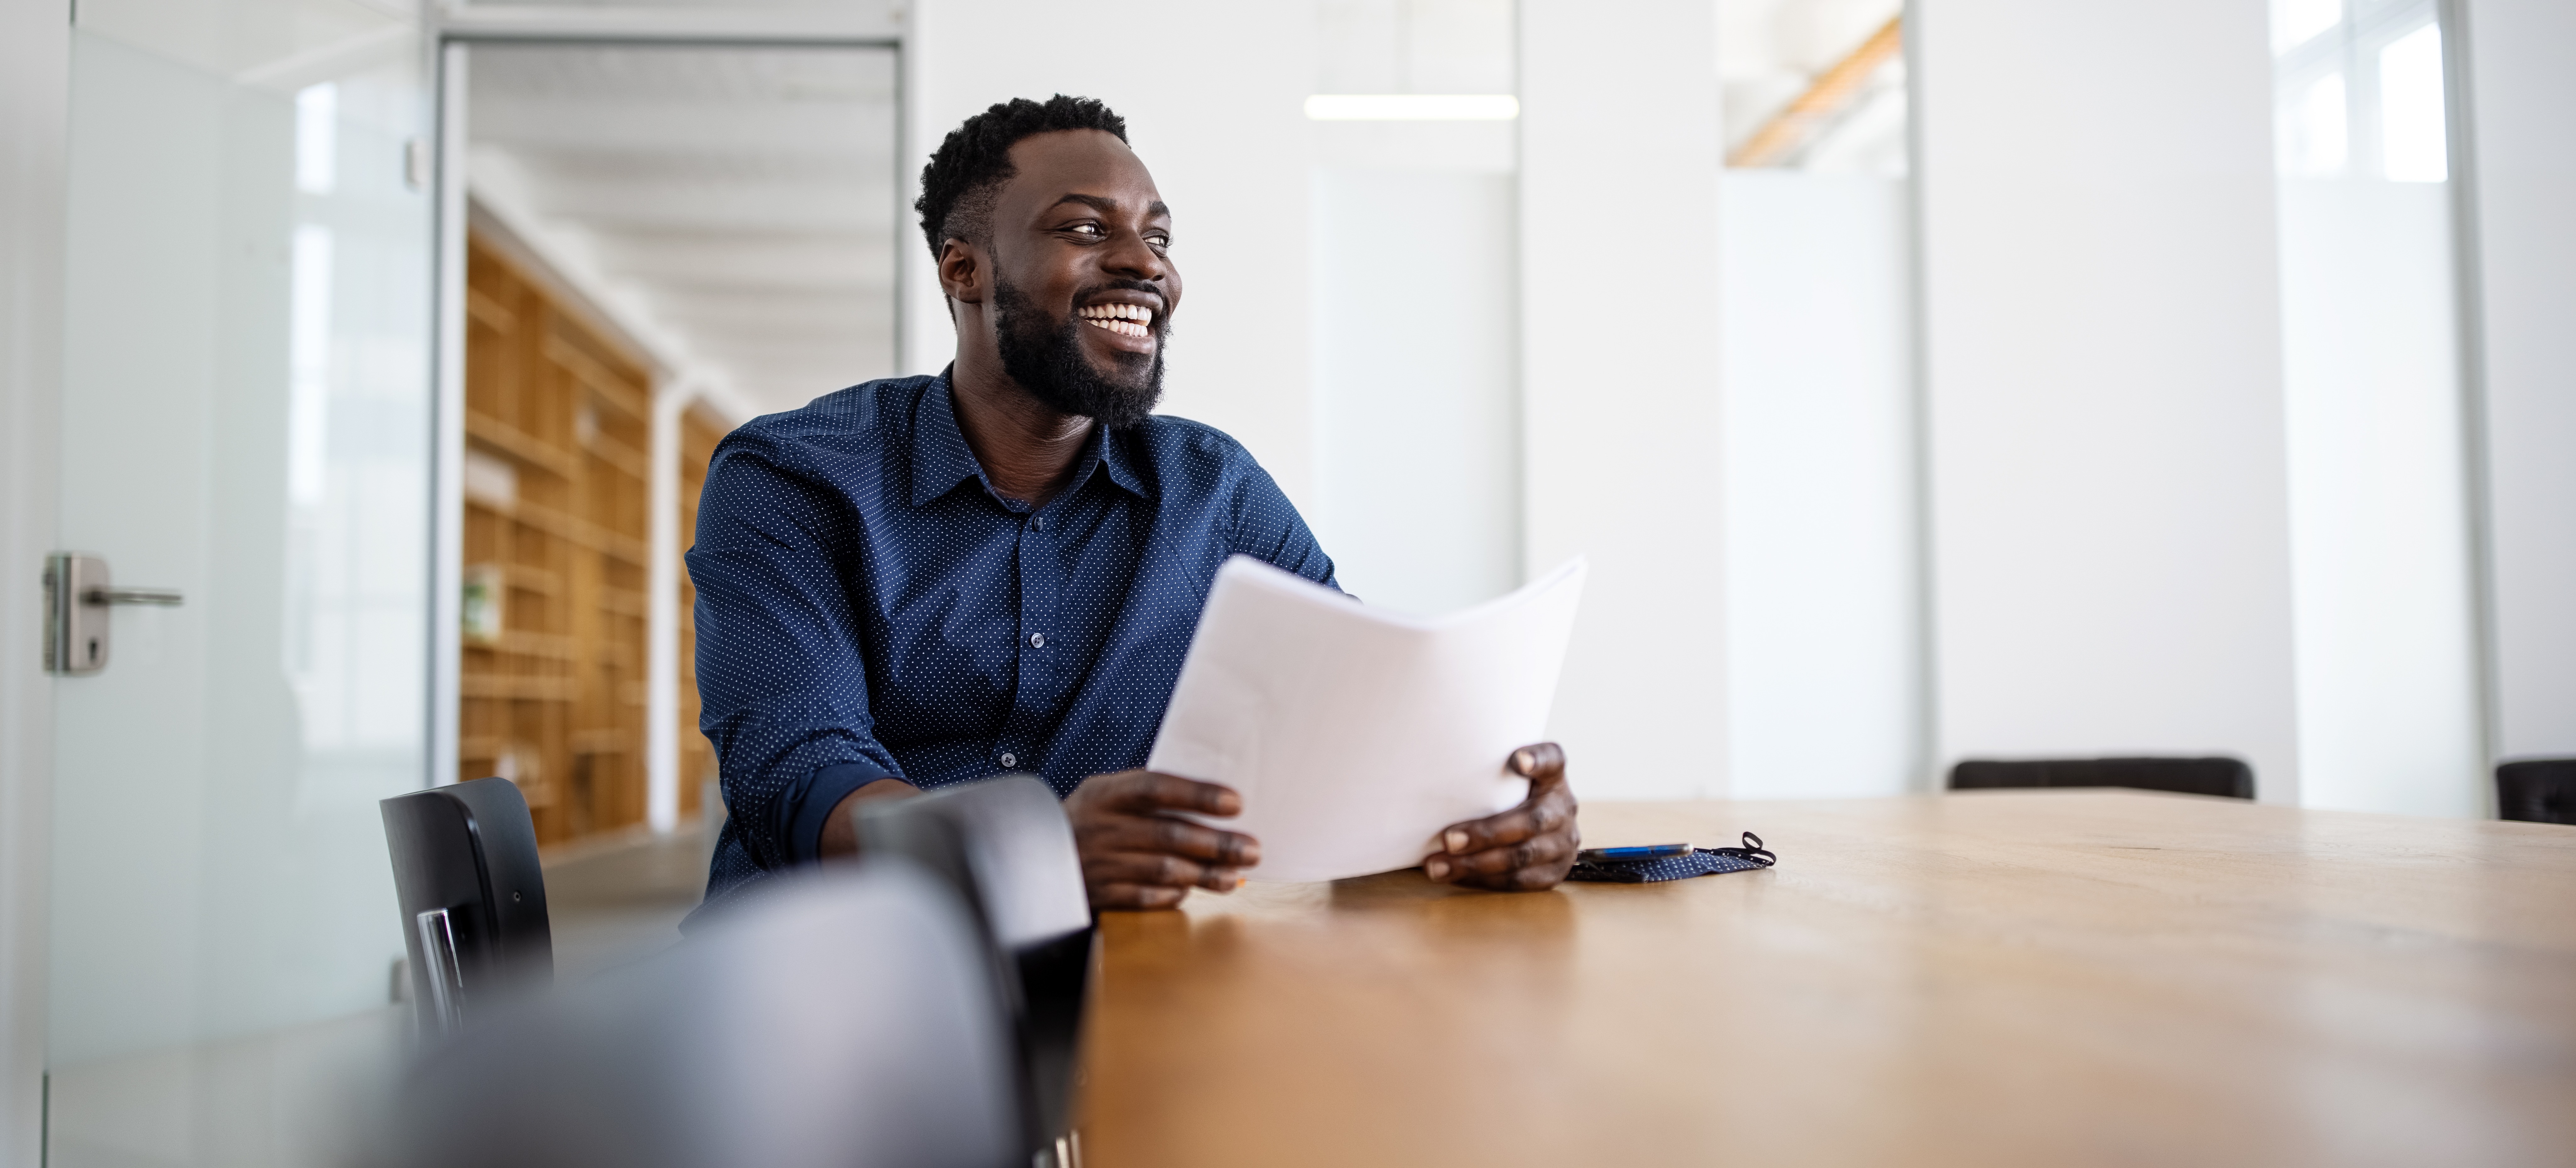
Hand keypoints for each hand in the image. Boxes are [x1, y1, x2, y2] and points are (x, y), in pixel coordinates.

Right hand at [1064, 770, 1259, 910]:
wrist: (1030, 855)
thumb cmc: (1086, 819)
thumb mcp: (1104, 793)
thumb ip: (1145, 794)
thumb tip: (1208, 800)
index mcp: (1104, 794)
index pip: (1155, 788)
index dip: (1197, 794)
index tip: (1235, 803)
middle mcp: (1102, 827)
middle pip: (1168, 834)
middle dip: (1217, 844)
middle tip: (1251, 850)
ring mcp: (1100, 863)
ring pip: (1163, 869)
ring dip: (1205, 874)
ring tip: (1234, 876)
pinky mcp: (1100, 894)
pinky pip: (1144, 897)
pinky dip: (1173, 895)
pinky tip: (1194, 890)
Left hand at [1424, 743, 1578, 890]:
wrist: (1541, 830)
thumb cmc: (1505, 797)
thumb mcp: (1504, 779)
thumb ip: (1485, 774)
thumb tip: (1429, 770)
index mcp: (1553, 777)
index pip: (1553, 760)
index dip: (1537, 760)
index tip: (1517, 760)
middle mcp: (1564, 807)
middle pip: (1532, 820)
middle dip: (1486, 833)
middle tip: (1448, 839)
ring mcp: (1564, 842)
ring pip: (1523, 856)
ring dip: (1477, 864)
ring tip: (1439, 866)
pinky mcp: (1555, 871)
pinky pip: (1519, 881)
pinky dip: (1484, 880)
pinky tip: (1456, 877)